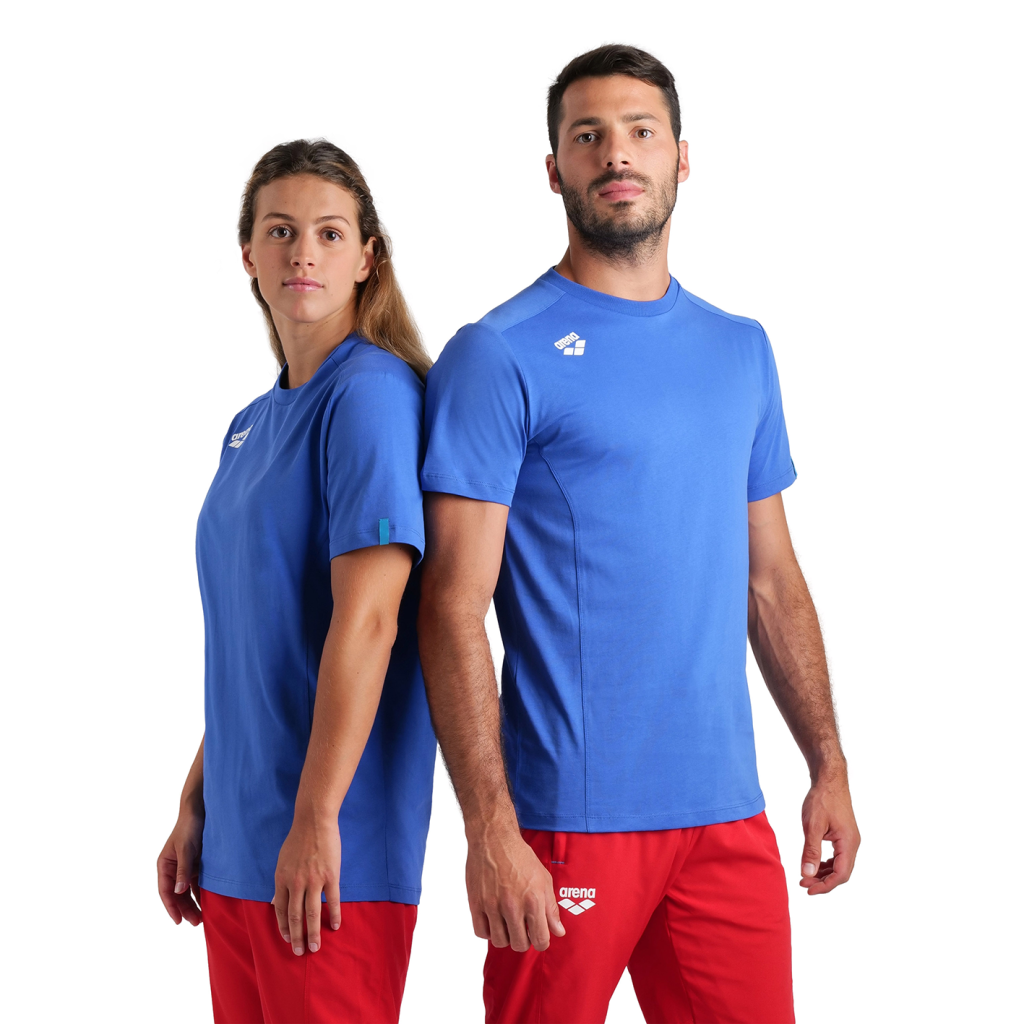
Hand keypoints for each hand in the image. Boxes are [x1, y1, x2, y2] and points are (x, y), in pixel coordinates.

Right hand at [157, 808, 203, 925]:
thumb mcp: (185, 849)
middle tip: (195, 922)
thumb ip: (183, 870)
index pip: (166, 891)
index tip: (179, 921)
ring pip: (187, 890)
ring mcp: (185, 866)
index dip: (171, 907)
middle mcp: (173, 868)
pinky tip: (209, 901)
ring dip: (193, 903)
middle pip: (177, 894)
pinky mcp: (197, 863)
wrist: (201, 810)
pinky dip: (201, 892)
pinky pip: (197, 882)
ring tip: (202, 917)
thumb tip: (179, 892)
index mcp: (165, 865)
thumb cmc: (189, 827)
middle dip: (185, 909)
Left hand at [273, 816, 340, 955]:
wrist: (314, 821)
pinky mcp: (330, 876)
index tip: (287, 940)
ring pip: (312, 913)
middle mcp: (296, 883)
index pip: (282, 911)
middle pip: (295, 917)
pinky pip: (332, 901)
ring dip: (312, 933)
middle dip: (296, 937)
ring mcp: (314, 880)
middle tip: (299, 952)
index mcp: (282, 879)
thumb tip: (276, 903)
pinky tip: (335, 926)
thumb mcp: (282, 862)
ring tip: (315, 947)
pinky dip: (334, 915)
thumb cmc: (298, 840)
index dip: (284, 928)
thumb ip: (281, 884)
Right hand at [466, 822, 564, 951]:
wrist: (493, 839)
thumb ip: (551, 908)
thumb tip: (558, 932)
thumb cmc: (519, 856)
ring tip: (507, 923)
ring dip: (505, 936)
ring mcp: (492, 905)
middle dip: (523, 940)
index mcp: (533, 900)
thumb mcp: (544, 879)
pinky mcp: (476, 903)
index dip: (541, 942)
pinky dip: (487, 931)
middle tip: (522, 928)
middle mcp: (513, 905)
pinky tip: (493, 920)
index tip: (538, 936)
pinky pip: (481, 932)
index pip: (540, 939)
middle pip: (519, 944)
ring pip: (499, 941)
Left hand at [800, 771, 859, 894]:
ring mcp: (850, 840)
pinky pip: (838, 857)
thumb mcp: (813, 826)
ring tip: (805, 876)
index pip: (841, 874)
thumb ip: (810, 851)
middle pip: (841, 873)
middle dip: (823, 881)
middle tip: (802, 882)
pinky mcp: (844, 836)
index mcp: (848, 843)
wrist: (829, 780)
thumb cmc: (822, 800)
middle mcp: (853, 844)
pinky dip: (826, 864)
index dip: (825, 886)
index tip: (808, 889)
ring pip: (840, 866)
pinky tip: (814, 864)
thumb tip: (807, 873)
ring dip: (824, 874)